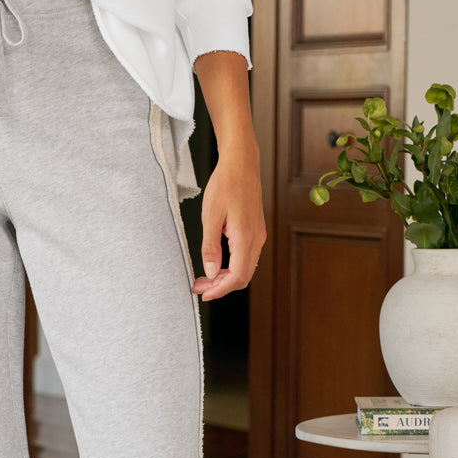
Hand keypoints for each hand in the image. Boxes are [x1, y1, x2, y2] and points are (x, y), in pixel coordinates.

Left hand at [192, 149, 265, 301]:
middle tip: (199, 286)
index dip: (220, 290)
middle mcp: (256, 239)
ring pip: (245, 269)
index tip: (203, 293)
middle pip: (242, 277)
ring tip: (204, 277)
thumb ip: (210, 247)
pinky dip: (231, 267)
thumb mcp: (210, 215)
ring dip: (225, 278)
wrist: (241, 163)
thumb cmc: (225, 184)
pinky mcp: (255, 231)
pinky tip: (216, 264)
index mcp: (245, 237)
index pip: (236, 276)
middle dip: (220, 287)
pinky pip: (246, 258)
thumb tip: (210, 272)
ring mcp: (258, 235)